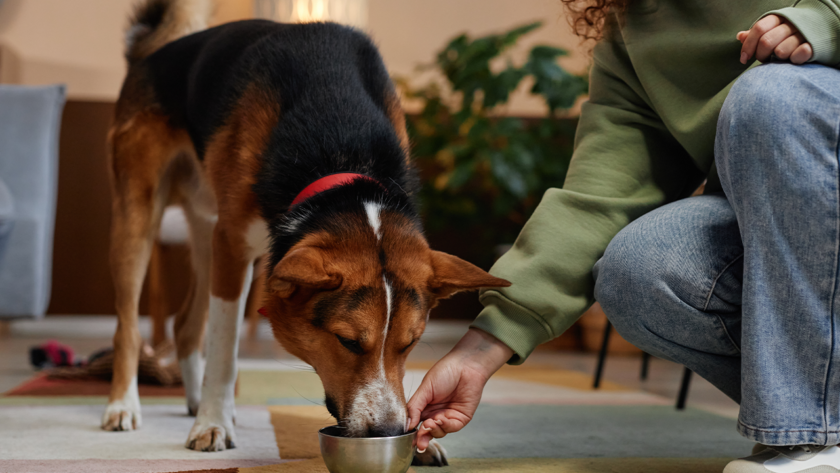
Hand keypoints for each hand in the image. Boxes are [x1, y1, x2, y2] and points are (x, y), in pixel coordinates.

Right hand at [406, 328, 512, 451]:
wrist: (466, 366)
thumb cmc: (445, 372)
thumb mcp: (425, 388)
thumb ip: (415, 406)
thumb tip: (407, 424)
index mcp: (424, 406)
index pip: (415, 423)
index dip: (411, 432)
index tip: (406, 438)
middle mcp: (436, 413)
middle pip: (426, 432)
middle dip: (422, 438)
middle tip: (419, 441)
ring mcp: (448, 417)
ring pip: (438, 432)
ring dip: (433, 431)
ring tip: (430, 423)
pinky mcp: (461, 418)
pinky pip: (451, 428)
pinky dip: (445, 426)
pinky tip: (440, 420)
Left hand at [737, 14, 812, 64]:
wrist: (819, 30)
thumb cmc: (788, 33)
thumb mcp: (772, 30)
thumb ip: (757, 34)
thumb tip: (740, 36)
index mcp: (778, 18)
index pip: (758, 29)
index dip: (748, 46)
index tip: (744, 59)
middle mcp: (791, 24)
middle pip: (766, 41)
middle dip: (761, 55)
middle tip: (763, 59)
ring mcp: (803, 33)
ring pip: (781, 50)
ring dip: (778, 58)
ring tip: (782, 57)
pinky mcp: (813, 44)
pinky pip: (799, 54)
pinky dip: (793, 59)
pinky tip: (793, 58)